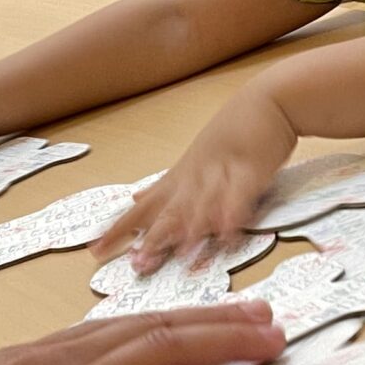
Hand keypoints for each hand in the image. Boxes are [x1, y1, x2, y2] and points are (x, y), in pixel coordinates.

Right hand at [0, 304, 284, 364]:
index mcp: (26, 362)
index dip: (166, 324)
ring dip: (229, 343)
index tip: (206, 318)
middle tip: (265, 315)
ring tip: (277, 338)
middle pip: (152, 330)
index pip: (112, 332)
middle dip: (214, 320)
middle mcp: (54, 364)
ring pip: (168, 354)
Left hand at [92, 87, 295, 272]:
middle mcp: (194, 176)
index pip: (142, 207)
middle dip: (153, 237)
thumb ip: (166, 183)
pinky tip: (226, 232)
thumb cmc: (232, 131)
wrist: (268, 101)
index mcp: (180, 176)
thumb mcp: (193, 158)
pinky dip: (232, 213)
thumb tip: (135, 197)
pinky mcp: (250, 170)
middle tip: (137, 263)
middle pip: (169, 210)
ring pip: (201, 204)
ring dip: (190, 230)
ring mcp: (220, 172)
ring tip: (178, 255)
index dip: (119, 228)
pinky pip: (239, 194)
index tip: (95, 250)